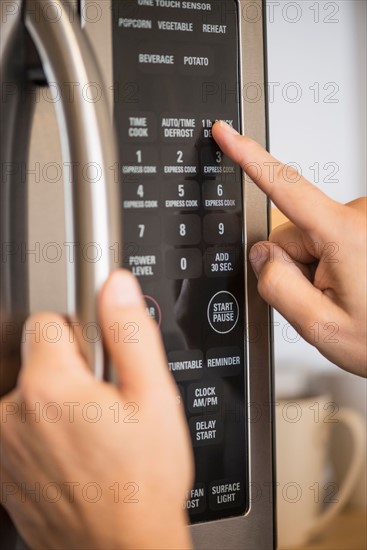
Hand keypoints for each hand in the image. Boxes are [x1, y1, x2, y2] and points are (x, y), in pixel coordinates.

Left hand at [0, 270, 193, 548]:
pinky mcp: (3, 469)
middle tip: (105, 404)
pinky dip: (43, 432)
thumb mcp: (154, 397)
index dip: (81, 335)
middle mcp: (12, 414)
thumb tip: (115, 286)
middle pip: (36, 358)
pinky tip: (76, 454)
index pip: (47, 321)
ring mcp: (3, 446)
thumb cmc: (142, 482)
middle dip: (70, 370)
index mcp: (49, 387)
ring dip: (56, 403)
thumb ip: (130, 332)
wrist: (122, 549)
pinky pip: (20, 428)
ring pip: (28, 393)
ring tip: (93, 433)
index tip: (100, 361)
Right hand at [213, 121, 366, 376]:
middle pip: (291, 232)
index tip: (227, 134)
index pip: (284, 187)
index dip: (248, 157)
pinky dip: (330, 262)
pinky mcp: (365, 225)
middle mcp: (359, 217)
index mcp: (346, 235)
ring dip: (315, 267)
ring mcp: (364, 220)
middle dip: (296, 266)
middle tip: (322, 297)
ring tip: (343, 295)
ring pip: (310, 238)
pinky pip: (328, 238)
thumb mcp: (321, 326)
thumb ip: (278, 287)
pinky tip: (351, 285)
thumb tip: (261, 254)